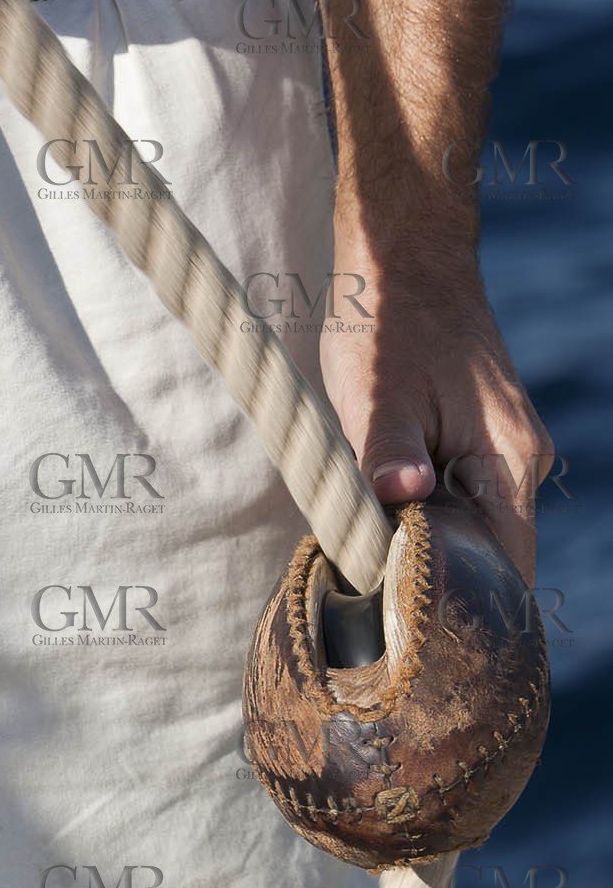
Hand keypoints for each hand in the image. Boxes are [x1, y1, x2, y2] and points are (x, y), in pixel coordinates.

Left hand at [319, 250, 553, 584]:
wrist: (405, 254)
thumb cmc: (388, 322)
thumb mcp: (376, 396)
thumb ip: (388, 457)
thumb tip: (403, 502)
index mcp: (509, 461)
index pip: (506, 568)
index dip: (464, 606)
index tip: (414, 632)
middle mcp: (519, 463)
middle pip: (486, 555)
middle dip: (435, 579)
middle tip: (373, 600)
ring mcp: (501, 451)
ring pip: (467, 527)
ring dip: (422, 544)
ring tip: (369, 556)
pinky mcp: (476, 440)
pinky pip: (454, 498)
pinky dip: (418, 514)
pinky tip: (377, 511)